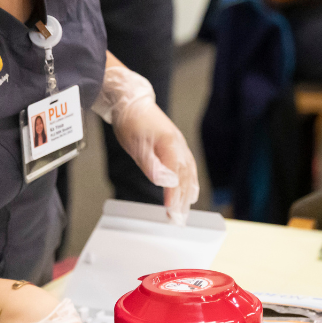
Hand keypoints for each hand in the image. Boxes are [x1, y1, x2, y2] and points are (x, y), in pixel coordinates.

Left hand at [94, 66, 199, 224]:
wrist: (132, 102)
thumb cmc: (132, 122)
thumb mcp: (136, 145)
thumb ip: (152, 165)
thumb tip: (167, 182)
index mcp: (171, 145)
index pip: (176, 177)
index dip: (174, 196)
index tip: (171, 213)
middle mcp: (179, 146)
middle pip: (185, 178)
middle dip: (183, 201)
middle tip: (178, 220)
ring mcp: (179, 146)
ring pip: (189, 174)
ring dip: (188, 194)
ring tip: (185, 211)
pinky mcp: (176, 146)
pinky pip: (187, 168)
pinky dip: (189, 183)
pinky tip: (189, 192)